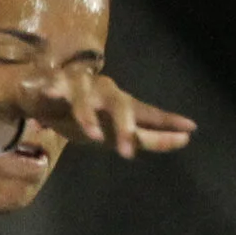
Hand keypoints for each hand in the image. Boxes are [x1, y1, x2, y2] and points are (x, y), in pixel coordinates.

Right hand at [8, 63, 193, 160]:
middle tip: (128, 152)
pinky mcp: (58, 82)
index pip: (148, 114)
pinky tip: (49, 95)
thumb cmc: (83, 115)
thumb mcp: (111, 133)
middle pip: (121, 106)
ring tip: (93, 136)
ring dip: (88, 117)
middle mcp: (107, 93)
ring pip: (87, 99)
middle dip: (125, 128)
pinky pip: (55, 88)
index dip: (167, 122)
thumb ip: (140, 138)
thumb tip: (182, 140)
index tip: (189, 131)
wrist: (46, 95)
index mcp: (122, 106)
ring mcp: (83, 86)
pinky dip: (52, 91)